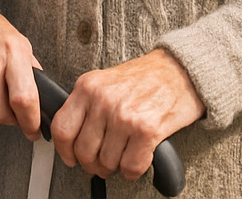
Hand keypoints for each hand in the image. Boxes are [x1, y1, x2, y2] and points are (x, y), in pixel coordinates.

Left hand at [51, 49, 204, 180]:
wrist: (179, 70)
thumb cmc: (144, 78)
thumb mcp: (105, 81)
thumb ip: (86, 105)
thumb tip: (71, 140)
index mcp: (87, 86)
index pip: (62, 129)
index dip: (65, 151)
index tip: (71, 159)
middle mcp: (103, 100)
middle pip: (84, 151)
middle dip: (93, 164)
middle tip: (101, 163)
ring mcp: (124, 115)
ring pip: (107, 162)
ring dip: (115, 167)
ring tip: (123, 156)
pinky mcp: (146, 130)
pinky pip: (130, 166)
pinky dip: (132, 171)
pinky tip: (137, 161)